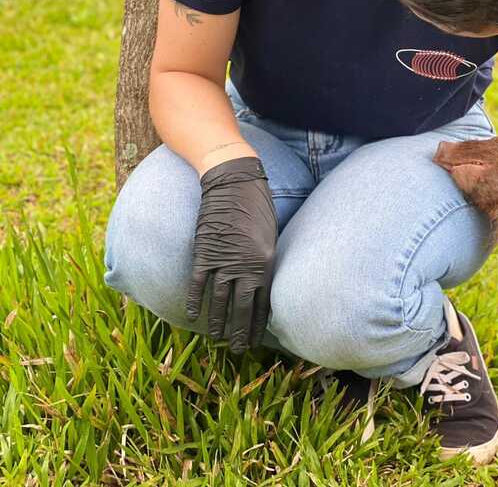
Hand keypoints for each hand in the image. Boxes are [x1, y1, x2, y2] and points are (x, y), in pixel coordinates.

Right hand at [188, 156, 277, 353]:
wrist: (235, 182)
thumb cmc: (258, 206)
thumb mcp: (271, 236)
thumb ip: (266, 260)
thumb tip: (263, 281)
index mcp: (266, 263)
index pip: (262, 302)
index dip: (258, 324)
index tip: (256, 340)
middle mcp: (246, 267)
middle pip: (242, 307)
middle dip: (240, 331)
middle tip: (238, 350)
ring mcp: (224, 260)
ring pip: (220, 299)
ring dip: (219, 322)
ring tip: (218, 339)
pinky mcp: (204, 252)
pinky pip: (198, 282)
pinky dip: (195, 299)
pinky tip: (192, 315)